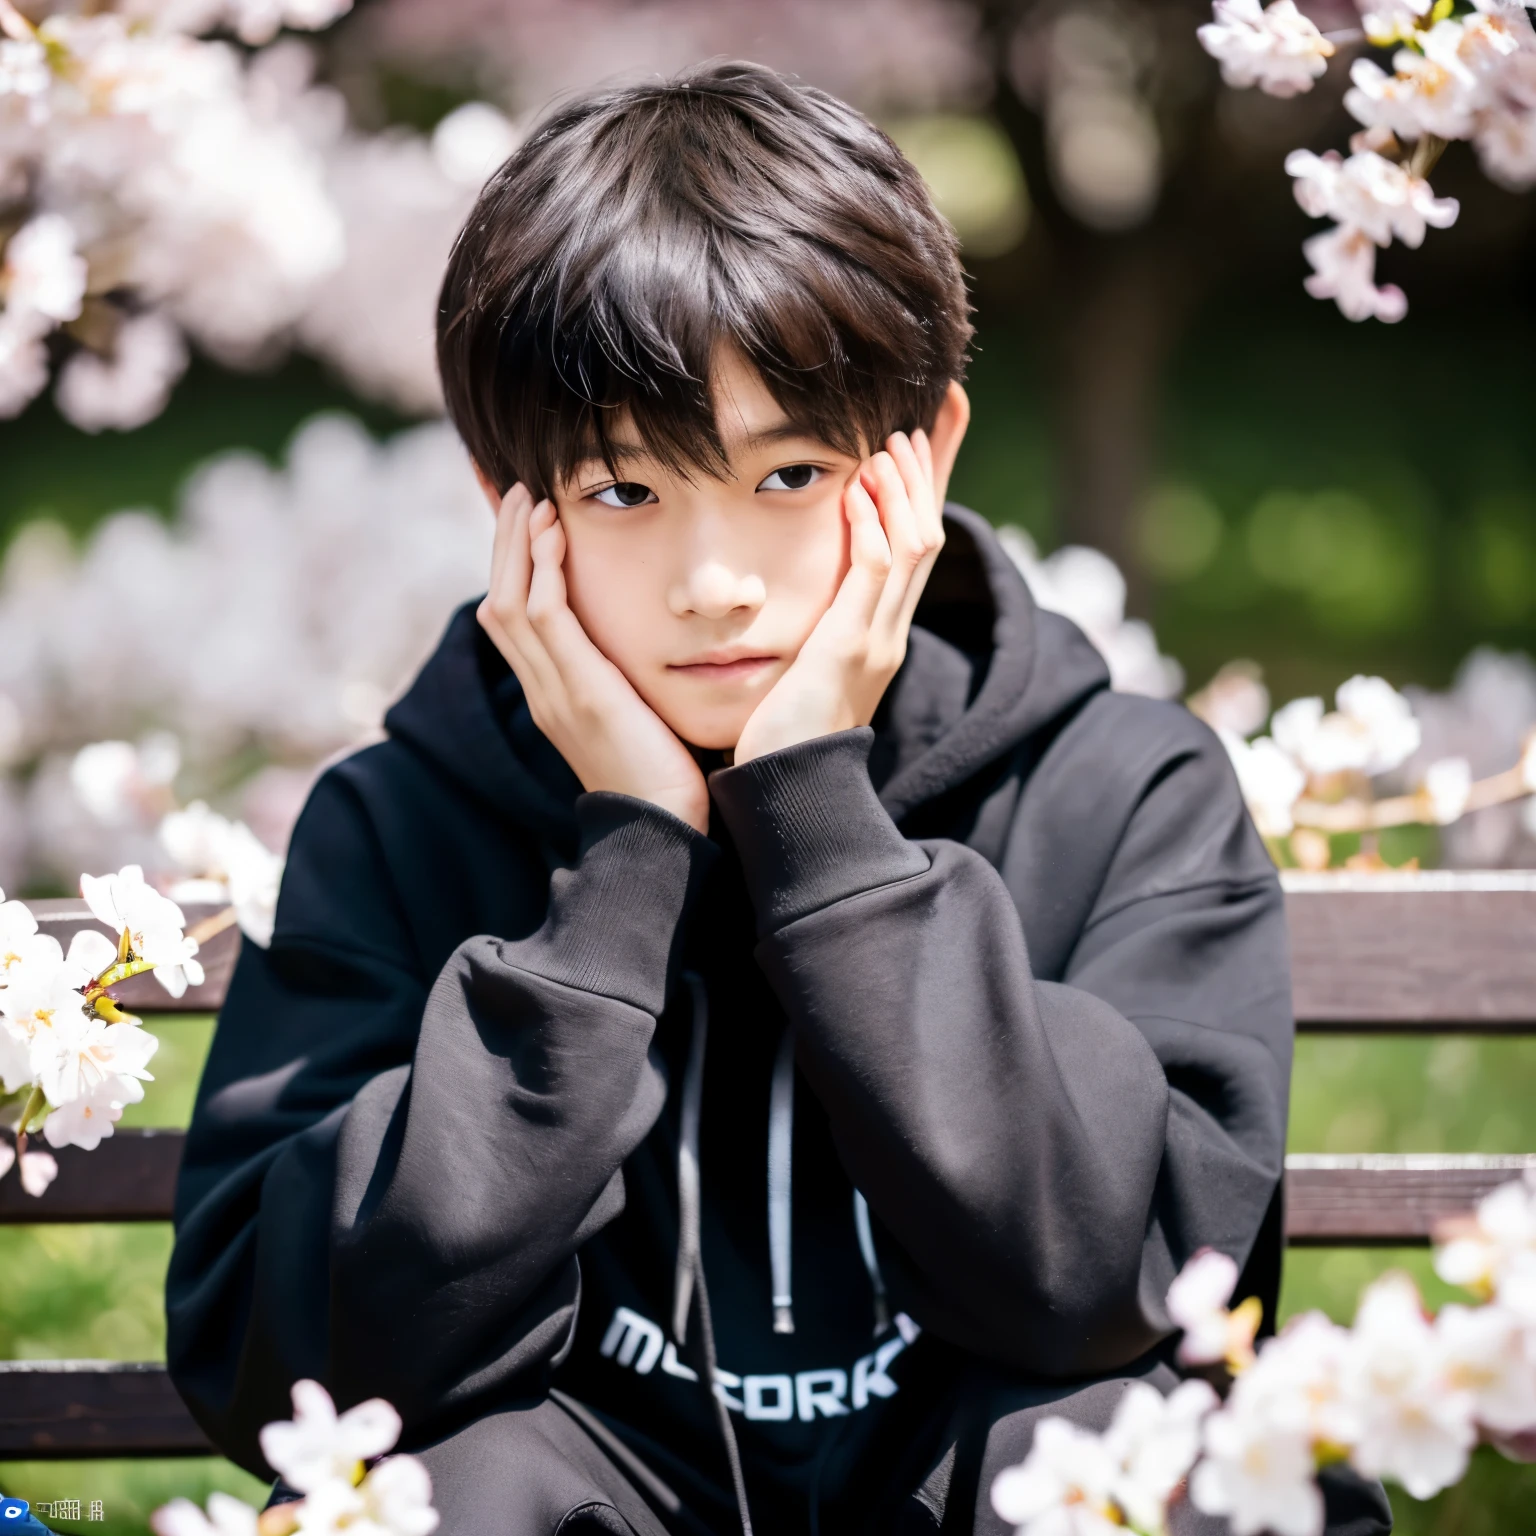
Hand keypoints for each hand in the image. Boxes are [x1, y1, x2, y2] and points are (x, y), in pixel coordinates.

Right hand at [477, 486, 710, 832]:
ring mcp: (553, 692)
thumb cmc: (666, 782)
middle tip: (514, 489)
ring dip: (517, 544)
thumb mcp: (637, 719)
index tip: (523, 519)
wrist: (666, 832)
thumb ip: (626, 681)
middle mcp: (541, 690)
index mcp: (551, 696)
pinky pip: (544, 618)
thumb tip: (641, 650)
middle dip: (503, 543)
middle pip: (498, 601)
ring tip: (531, 497)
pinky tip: (553, 533)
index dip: (512, 566)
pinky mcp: (579, 692)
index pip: (514, 618)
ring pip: (509, 602)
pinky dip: (542, 570)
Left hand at [733, 430, 943, 766]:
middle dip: (924, 479)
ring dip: (901, 492)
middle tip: (911, 427)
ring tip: (887, 447)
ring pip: (913, 549)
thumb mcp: (802, 666)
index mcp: (881, 633)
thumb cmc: (781, 734)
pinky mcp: (853, 649)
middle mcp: (890, 632)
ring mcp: (878, 640)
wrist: (786, 791)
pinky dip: (872, 530)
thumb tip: (799, 602)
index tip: (915, 443)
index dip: (922, 495)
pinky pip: (875, 576)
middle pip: (927, 538)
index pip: (914, 550)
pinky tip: (857, 496)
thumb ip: (807, 626)